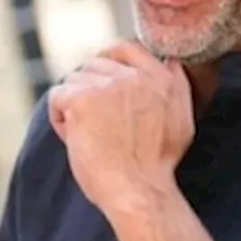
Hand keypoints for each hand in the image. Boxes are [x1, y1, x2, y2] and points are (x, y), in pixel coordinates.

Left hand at [48, 41, 194, 212]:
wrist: (140, 192)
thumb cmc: (157, 167)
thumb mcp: (182, 120)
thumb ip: (176, 86)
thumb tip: (169, 64)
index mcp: (165, 78)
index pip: (128, 47)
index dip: (110, 62)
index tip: (104, 84)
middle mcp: (139, 74)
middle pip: (96, 63)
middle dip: (90, 88)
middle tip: (95, 121)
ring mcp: (109, 84)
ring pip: (74, 79)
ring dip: (74, 103)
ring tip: (86, 134)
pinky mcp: (82, 98)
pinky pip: (58, 96)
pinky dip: (59, 118)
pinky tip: (73, 138)